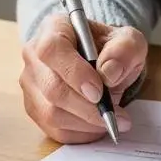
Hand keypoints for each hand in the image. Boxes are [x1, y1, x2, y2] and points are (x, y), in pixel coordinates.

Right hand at [20, 14, 146, 143]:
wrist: (104, 63)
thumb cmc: (112, 49)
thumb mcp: (129, 41)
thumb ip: (124, 50)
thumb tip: (109, 73)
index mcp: (54, 28)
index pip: (53, 49)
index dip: (74, 72)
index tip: (99, 91)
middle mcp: (34, 55)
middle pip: (52, 88)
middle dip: (86, 107)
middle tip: (114, 113)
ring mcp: (31, 84)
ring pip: (51, 113)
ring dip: (86, 122)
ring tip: (112, 118)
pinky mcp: (35, 108)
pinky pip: (54, 129)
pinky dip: (80, 132)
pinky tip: (98, 124)